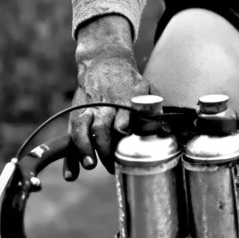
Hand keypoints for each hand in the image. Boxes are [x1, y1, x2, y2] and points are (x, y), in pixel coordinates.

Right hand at [70, 44, 146, 167]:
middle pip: (101, 127)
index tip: (124, 134)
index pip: (122, 114)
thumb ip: (153, 109)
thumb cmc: (128, 82)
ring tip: (90, 164)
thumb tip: (167, 130)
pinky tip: (71, 174)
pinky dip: (70, 157)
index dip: (123, 125)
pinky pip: (72, 137)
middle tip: (112, 164)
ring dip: (85, 149)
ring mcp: (88, 111)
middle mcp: (103, 106)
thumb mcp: (145, 89)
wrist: (103, 62)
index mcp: (123, 99)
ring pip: (82, 130)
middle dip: (105, 147)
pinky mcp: (77, 116)